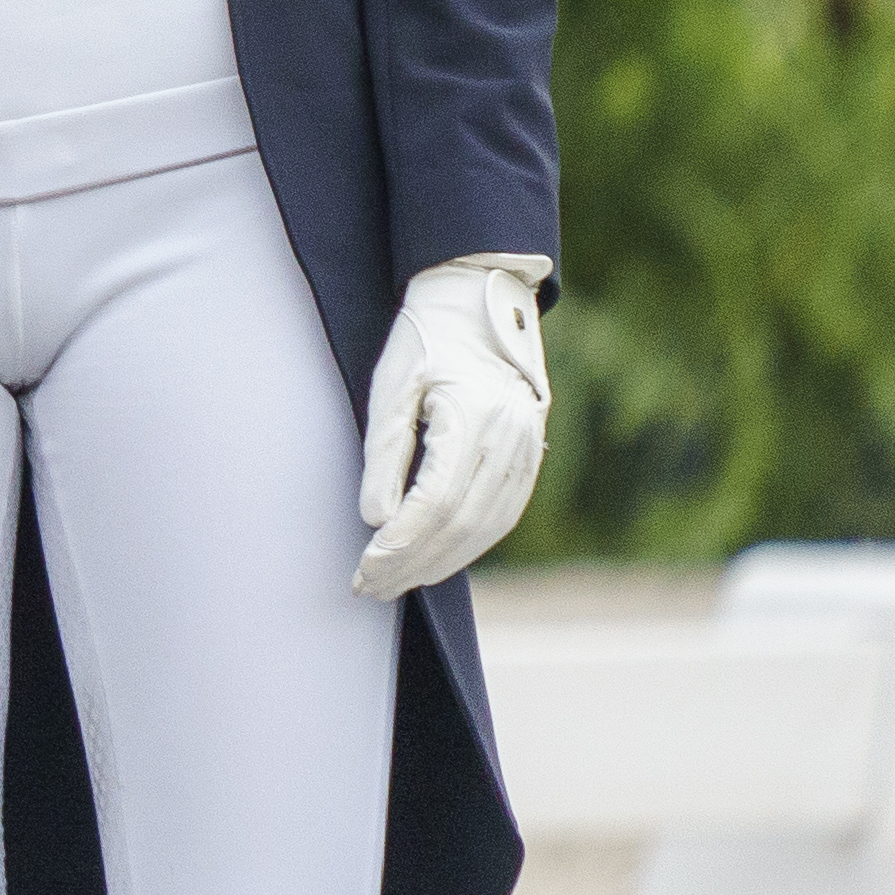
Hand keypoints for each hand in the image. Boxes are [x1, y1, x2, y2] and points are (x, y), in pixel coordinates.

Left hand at [353, 258, 549, 597]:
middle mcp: (509, 441)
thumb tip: (375, 520)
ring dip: (441, 563)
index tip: (364, 570)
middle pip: (461, 526)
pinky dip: (469, 544)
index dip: (399, 545)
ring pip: (486, 528)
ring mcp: (526, 450)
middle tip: (370, 589)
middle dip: (413, 565)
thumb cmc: (423, 341)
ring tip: (396, 583)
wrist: (477, 305)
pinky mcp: (530, 457)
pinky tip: (437, 558)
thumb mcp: (391, 386)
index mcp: (473, 419)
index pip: (434, 505)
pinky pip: (502, 515)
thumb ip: (384, 455)